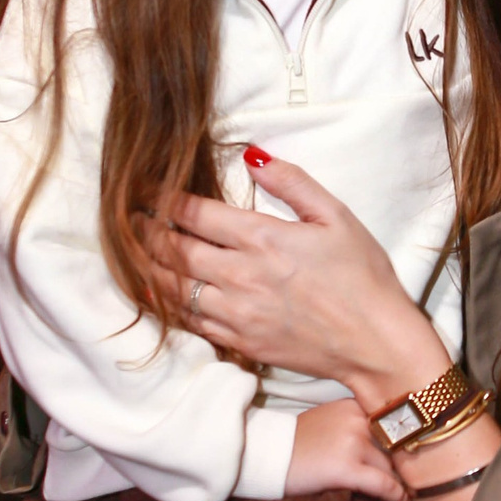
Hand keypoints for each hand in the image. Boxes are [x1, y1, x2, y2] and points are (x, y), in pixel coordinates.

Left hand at [145, 153, 446, 407]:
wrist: (375, 344)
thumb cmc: (363, 277)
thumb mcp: (336, 217)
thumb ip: (292, 183)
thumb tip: (252, 156)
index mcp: (262, 238)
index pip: (195, 213)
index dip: (162, 198)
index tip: (143, 188)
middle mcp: (241, 276)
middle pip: (174, 250)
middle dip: (145, 231)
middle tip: (125, 217)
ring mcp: (236, 313)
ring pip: (174, 287)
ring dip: (148, 267)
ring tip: (129, 251)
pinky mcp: (239, 342)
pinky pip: (190, 321)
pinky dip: (167, 305)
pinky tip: (156, 293)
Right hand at [284, 397, 411, 500]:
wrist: (267, 455)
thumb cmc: (298, 443)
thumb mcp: (331, 421)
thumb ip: (359, 425)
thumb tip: (393, 444)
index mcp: (354, 406)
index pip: (395, 425)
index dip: (409, 444)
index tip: (422, 455)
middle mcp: (357, 420)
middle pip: (397, 447)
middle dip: (408, 466)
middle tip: (421, 481)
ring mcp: (352, 443)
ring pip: (393, 467)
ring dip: (404, 483)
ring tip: (412, 495)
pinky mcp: (346, 468)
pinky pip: (383, 485)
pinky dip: (397, 497)